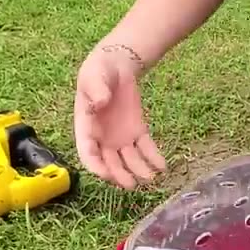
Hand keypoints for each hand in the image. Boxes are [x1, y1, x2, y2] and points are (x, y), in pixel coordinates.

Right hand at [73, 43, 166, 188]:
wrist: (116, 65)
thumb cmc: (98, 71)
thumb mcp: (93, 76)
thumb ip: (95, 89)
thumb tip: (100, 102)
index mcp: (86, 129)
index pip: (88, 154)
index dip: (96, 166)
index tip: (106, 174)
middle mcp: (103, 139)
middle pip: (110, 163)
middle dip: (120, 176)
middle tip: (132, 185)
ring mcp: (121, 137)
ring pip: (129, 160)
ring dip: (139, 171)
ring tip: (151, 178)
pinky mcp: (137, 131)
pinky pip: (146, 148)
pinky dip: (154, 158)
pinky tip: (162, 166)